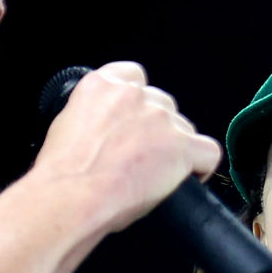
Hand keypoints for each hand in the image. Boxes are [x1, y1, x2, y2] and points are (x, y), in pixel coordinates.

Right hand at [32, 60, 221, 231]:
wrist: (72, 195)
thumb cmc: (63, 174)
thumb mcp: (66, 128)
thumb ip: (92, 117)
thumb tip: (103, 132)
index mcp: (101, 86)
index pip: (134, 78)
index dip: (140, 103)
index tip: (136, 122)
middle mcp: (134, 96)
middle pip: (162, 106)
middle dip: (157, 130)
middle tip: (142, 158)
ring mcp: (160, 118)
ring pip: (184, 128)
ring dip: (176, 148)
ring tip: (157, 175)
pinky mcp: (181, 146)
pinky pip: (208, 152)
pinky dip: (202, 167)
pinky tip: (188, 179)